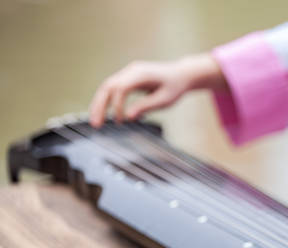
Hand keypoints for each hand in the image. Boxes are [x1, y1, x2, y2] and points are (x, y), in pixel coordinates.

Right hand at [89, 54, 226, 126]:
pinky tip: (104, 114)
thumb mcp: (165, 100)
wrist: (181, 75)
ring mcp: (128, 72)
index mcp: (141, 74)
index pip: (121, 87)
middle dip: (99, 105)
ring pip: (107, 87)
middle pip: (108, 86)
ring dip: (99, 104)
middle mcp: (131, 70)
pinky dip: (106, 101)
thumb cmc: (175, 87)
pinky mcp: (128, 77)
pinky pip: (112, 88)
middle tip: (95, 124)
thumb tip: (128, 116)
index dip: (117, 105)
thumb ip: (146, 106)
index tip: (121, 121)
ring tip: (95, 122)